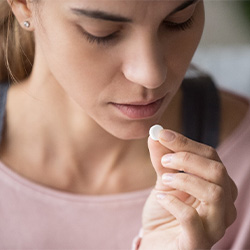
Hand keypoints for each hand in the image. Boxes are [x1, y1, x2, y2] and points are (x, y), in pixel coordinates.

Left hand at [140, 129, 236, 249]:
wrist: (156, 243)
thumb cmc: (164, 212)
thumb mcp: (163, 181)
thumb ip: (162, 159)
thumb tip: (156, 135)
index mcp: (217, 186)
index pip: (210, 157)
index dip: (186, 143)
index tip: (161, 134)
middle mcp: (223, 206)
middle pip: (217, 171)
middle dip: (187, 159)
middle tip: (164, 160)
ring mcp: (214, 226)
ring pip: (214, 193)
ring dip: (184, 179)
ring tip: (163, 179)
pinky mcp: (198, 244)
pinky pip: (193, 219)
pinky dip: (173, 203)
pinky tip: (160, 198)